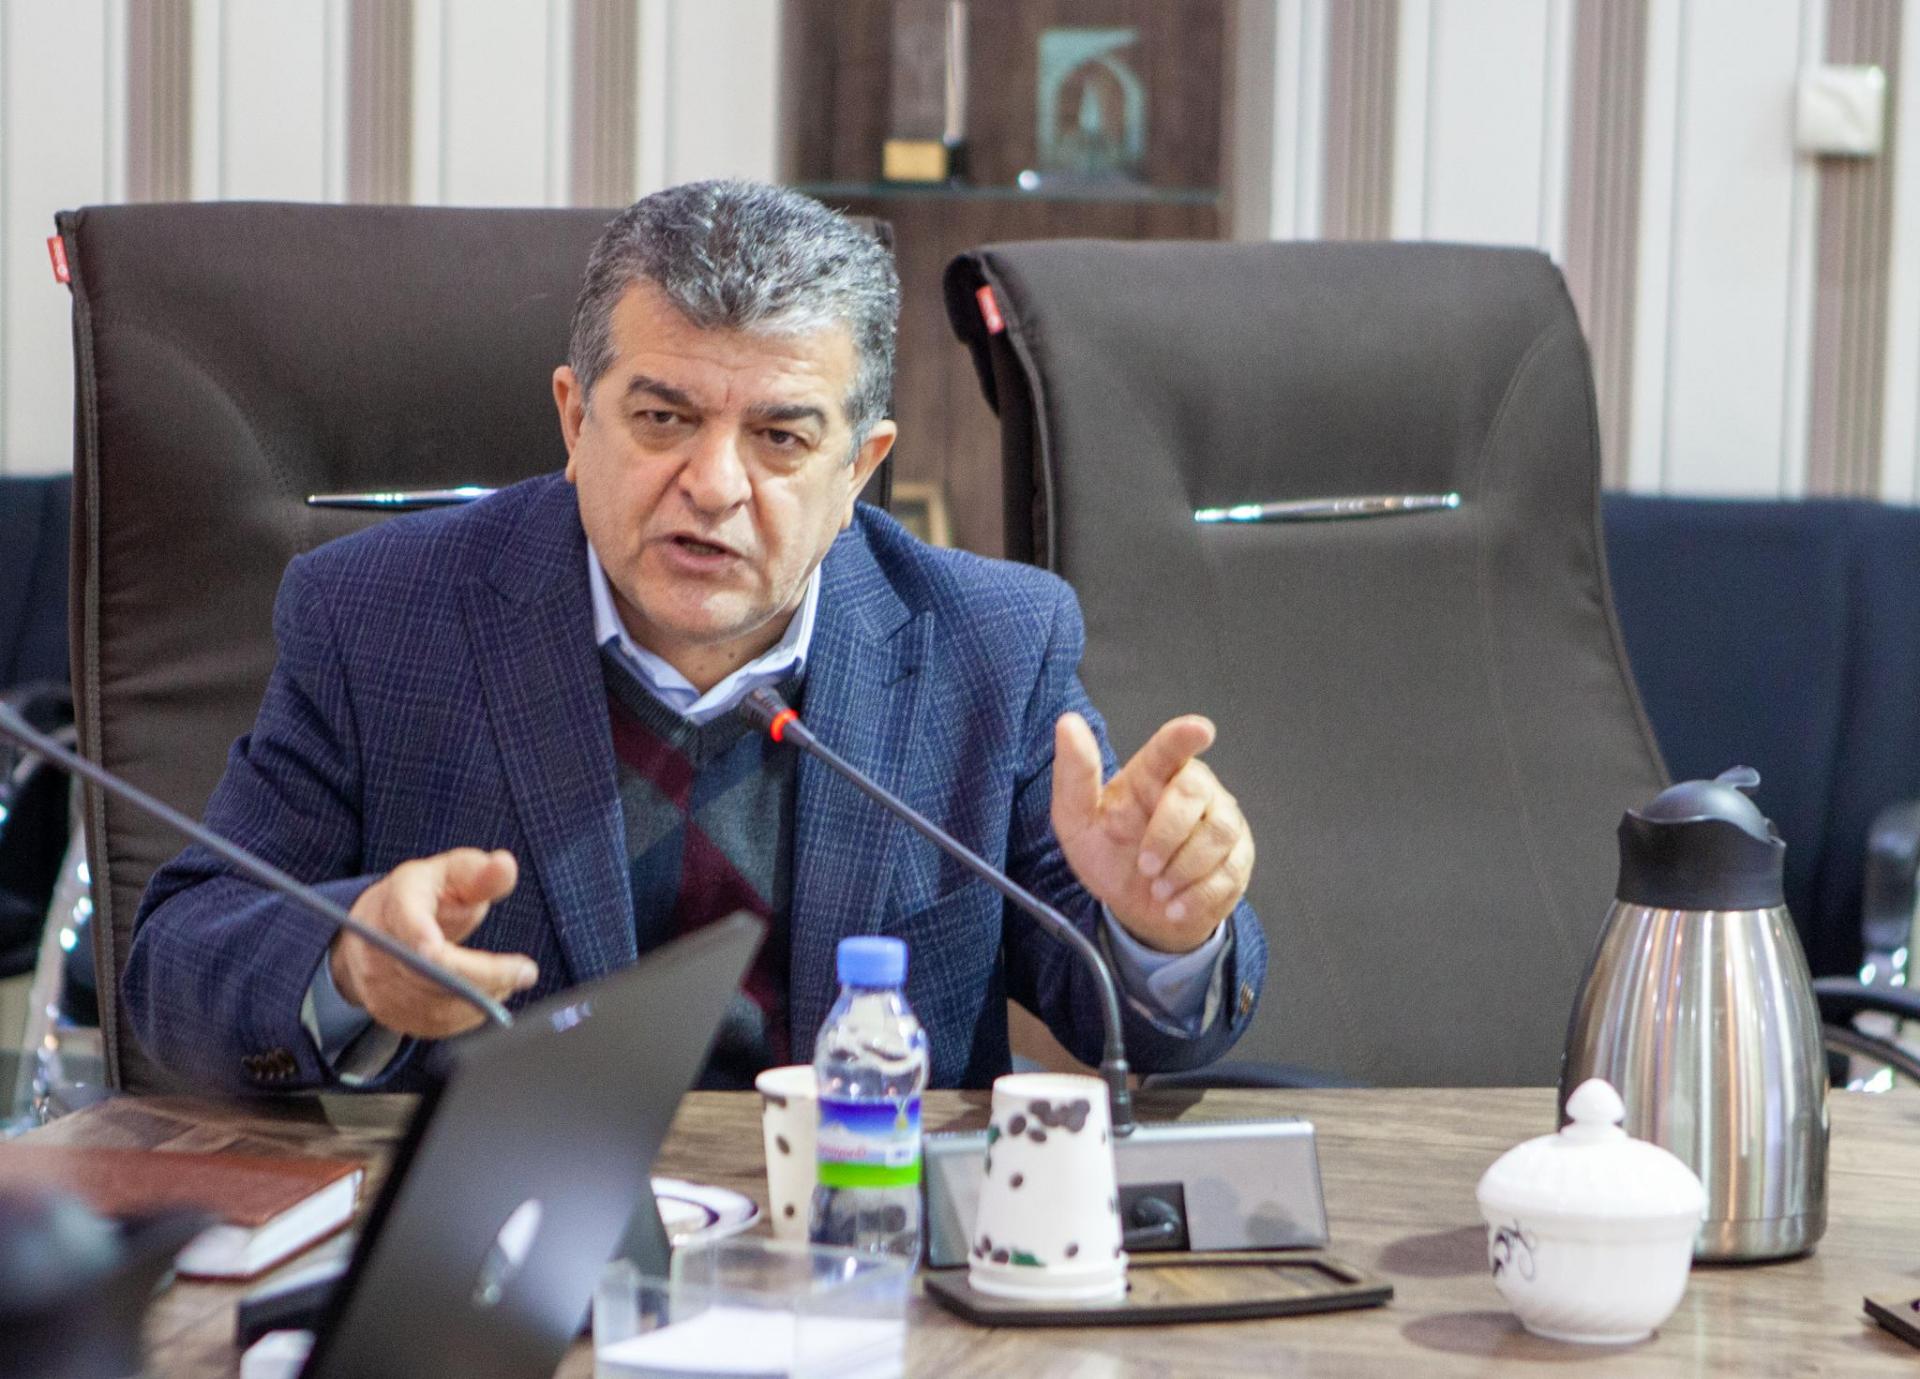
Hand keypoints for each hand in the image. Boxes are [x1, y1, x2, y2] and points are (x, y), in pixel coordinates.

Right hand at [330, 848, 537, 1037]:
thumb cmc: (426, 895)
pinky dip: (467, 1016)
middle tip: (526, 972)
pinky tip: (487, 997)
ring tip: (510, 979)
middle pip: (427, 973)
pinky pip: (432, 1025)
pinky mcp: (389, 1013)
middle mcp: (379, 947)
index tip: (436, 949)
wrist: (380, 927)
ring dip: (480, 998)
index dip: (420, 938)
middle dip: (482, 976)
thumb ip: (480, 873)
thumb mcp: (452, 873)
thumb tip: (504, 864)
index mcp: (396, 903)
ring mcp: (379, 984)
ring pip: (433, 1004)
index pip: (405, 923)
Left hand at [1050, 713, 1253, 953]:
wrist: (1134, 909)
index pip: (1170, 747)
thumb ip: (1074, 775)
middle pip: (1195, 792)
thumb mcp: (1077, 821)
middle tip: (1144, 866)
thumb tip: (1068, 723)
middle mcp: (1194, 789)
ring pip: (1219, 833)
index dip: (1185, 737)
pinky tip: (1175, 906)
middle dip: (1167, 834)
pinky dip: (1197, 896)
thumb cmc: (1109, 853)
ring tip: (1157, 889)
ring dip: (1183, 870)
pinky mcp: (1238, 858)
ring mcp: (1222, 821)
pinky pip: (1230, 872)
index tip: (1200, 731)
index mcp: (1153, 774)